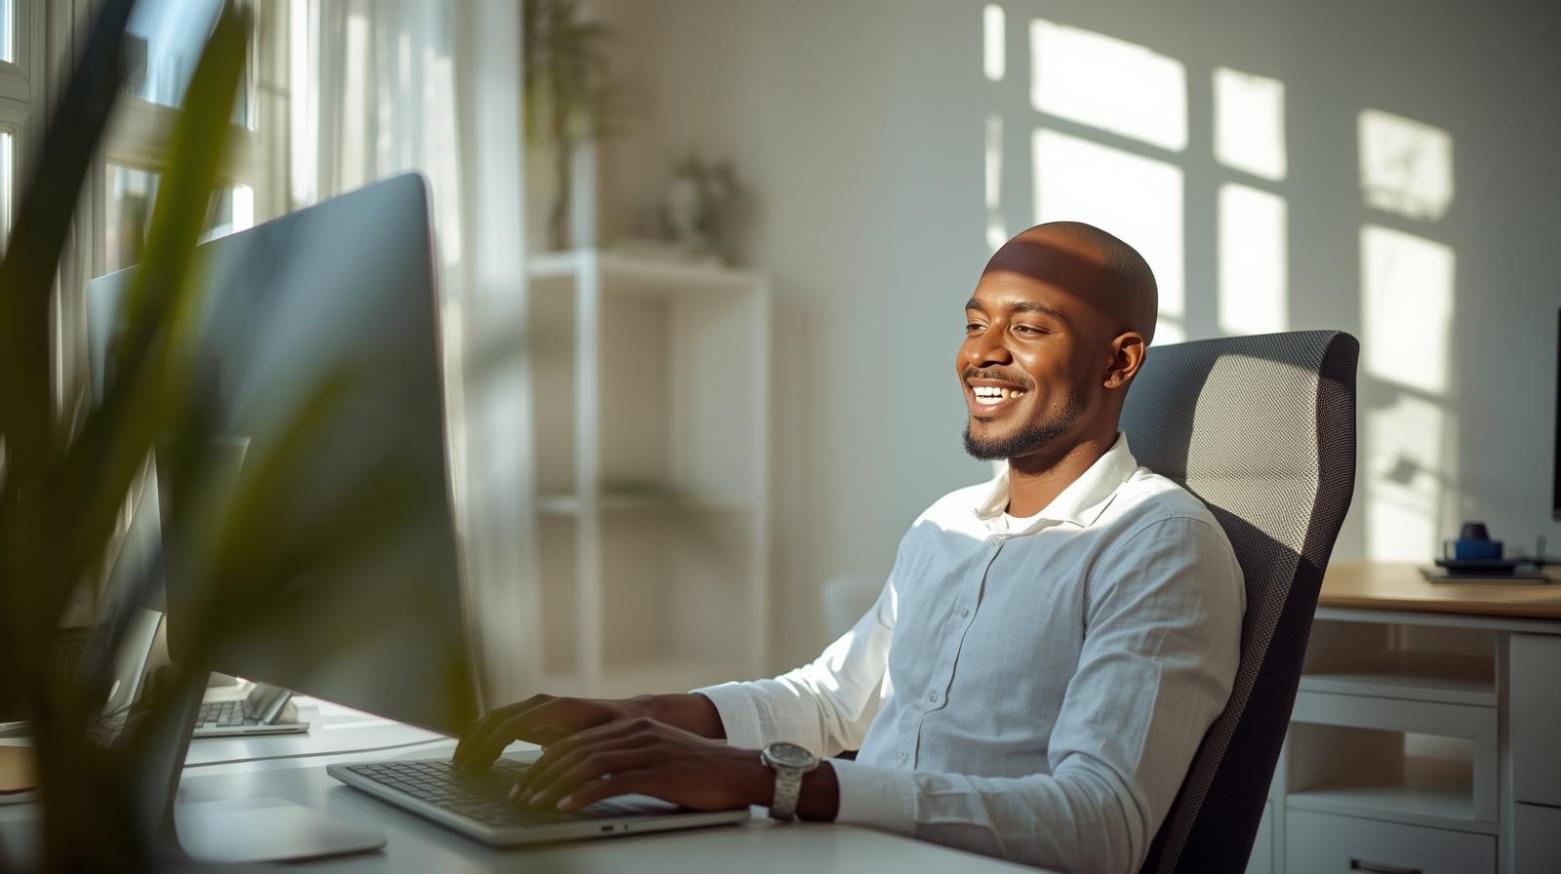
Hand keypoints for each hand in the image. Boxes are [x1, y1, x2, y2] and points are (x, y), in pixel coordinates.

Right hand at [453, 694, 644, 770]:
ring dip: (476, 740)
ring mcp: (538, 708)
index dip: (488, 747)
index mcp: (557, 708)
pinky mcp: (537, 717)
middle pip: (496, 719)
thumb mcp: (604, 742)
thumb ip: (578, 752)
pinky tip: (479, 757)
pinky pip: (503, 725)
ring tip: (462, 764)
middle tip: (458, 767)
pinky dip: (487, 739)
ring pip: (495, 719)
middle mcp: (543, 703)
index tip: (473, 766)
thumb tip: (553, 767)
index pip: (511, 725)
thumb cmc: (620, 729)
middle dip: (474, 742)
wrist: (631, 715)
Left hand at [507, 717, 771, 812]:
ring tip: (534, 804)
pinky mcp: (658, 772)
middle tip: (519, 795)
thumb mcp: (657, 756)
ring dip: (554, 785)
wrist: (741, 771)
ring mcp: (647, 750)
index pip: (577, 740)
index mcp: (634, 726)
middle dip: (541, 773)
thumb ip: (626, 759)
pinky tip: (566, 807)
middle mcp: (636, 732)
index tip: (526, 780)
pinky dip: (584, 795)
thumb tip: (589, 779)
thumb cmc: (700, 771)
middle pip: (575, 749)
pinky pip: (612, 782)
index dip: (546, 760)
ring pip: (588, 764)